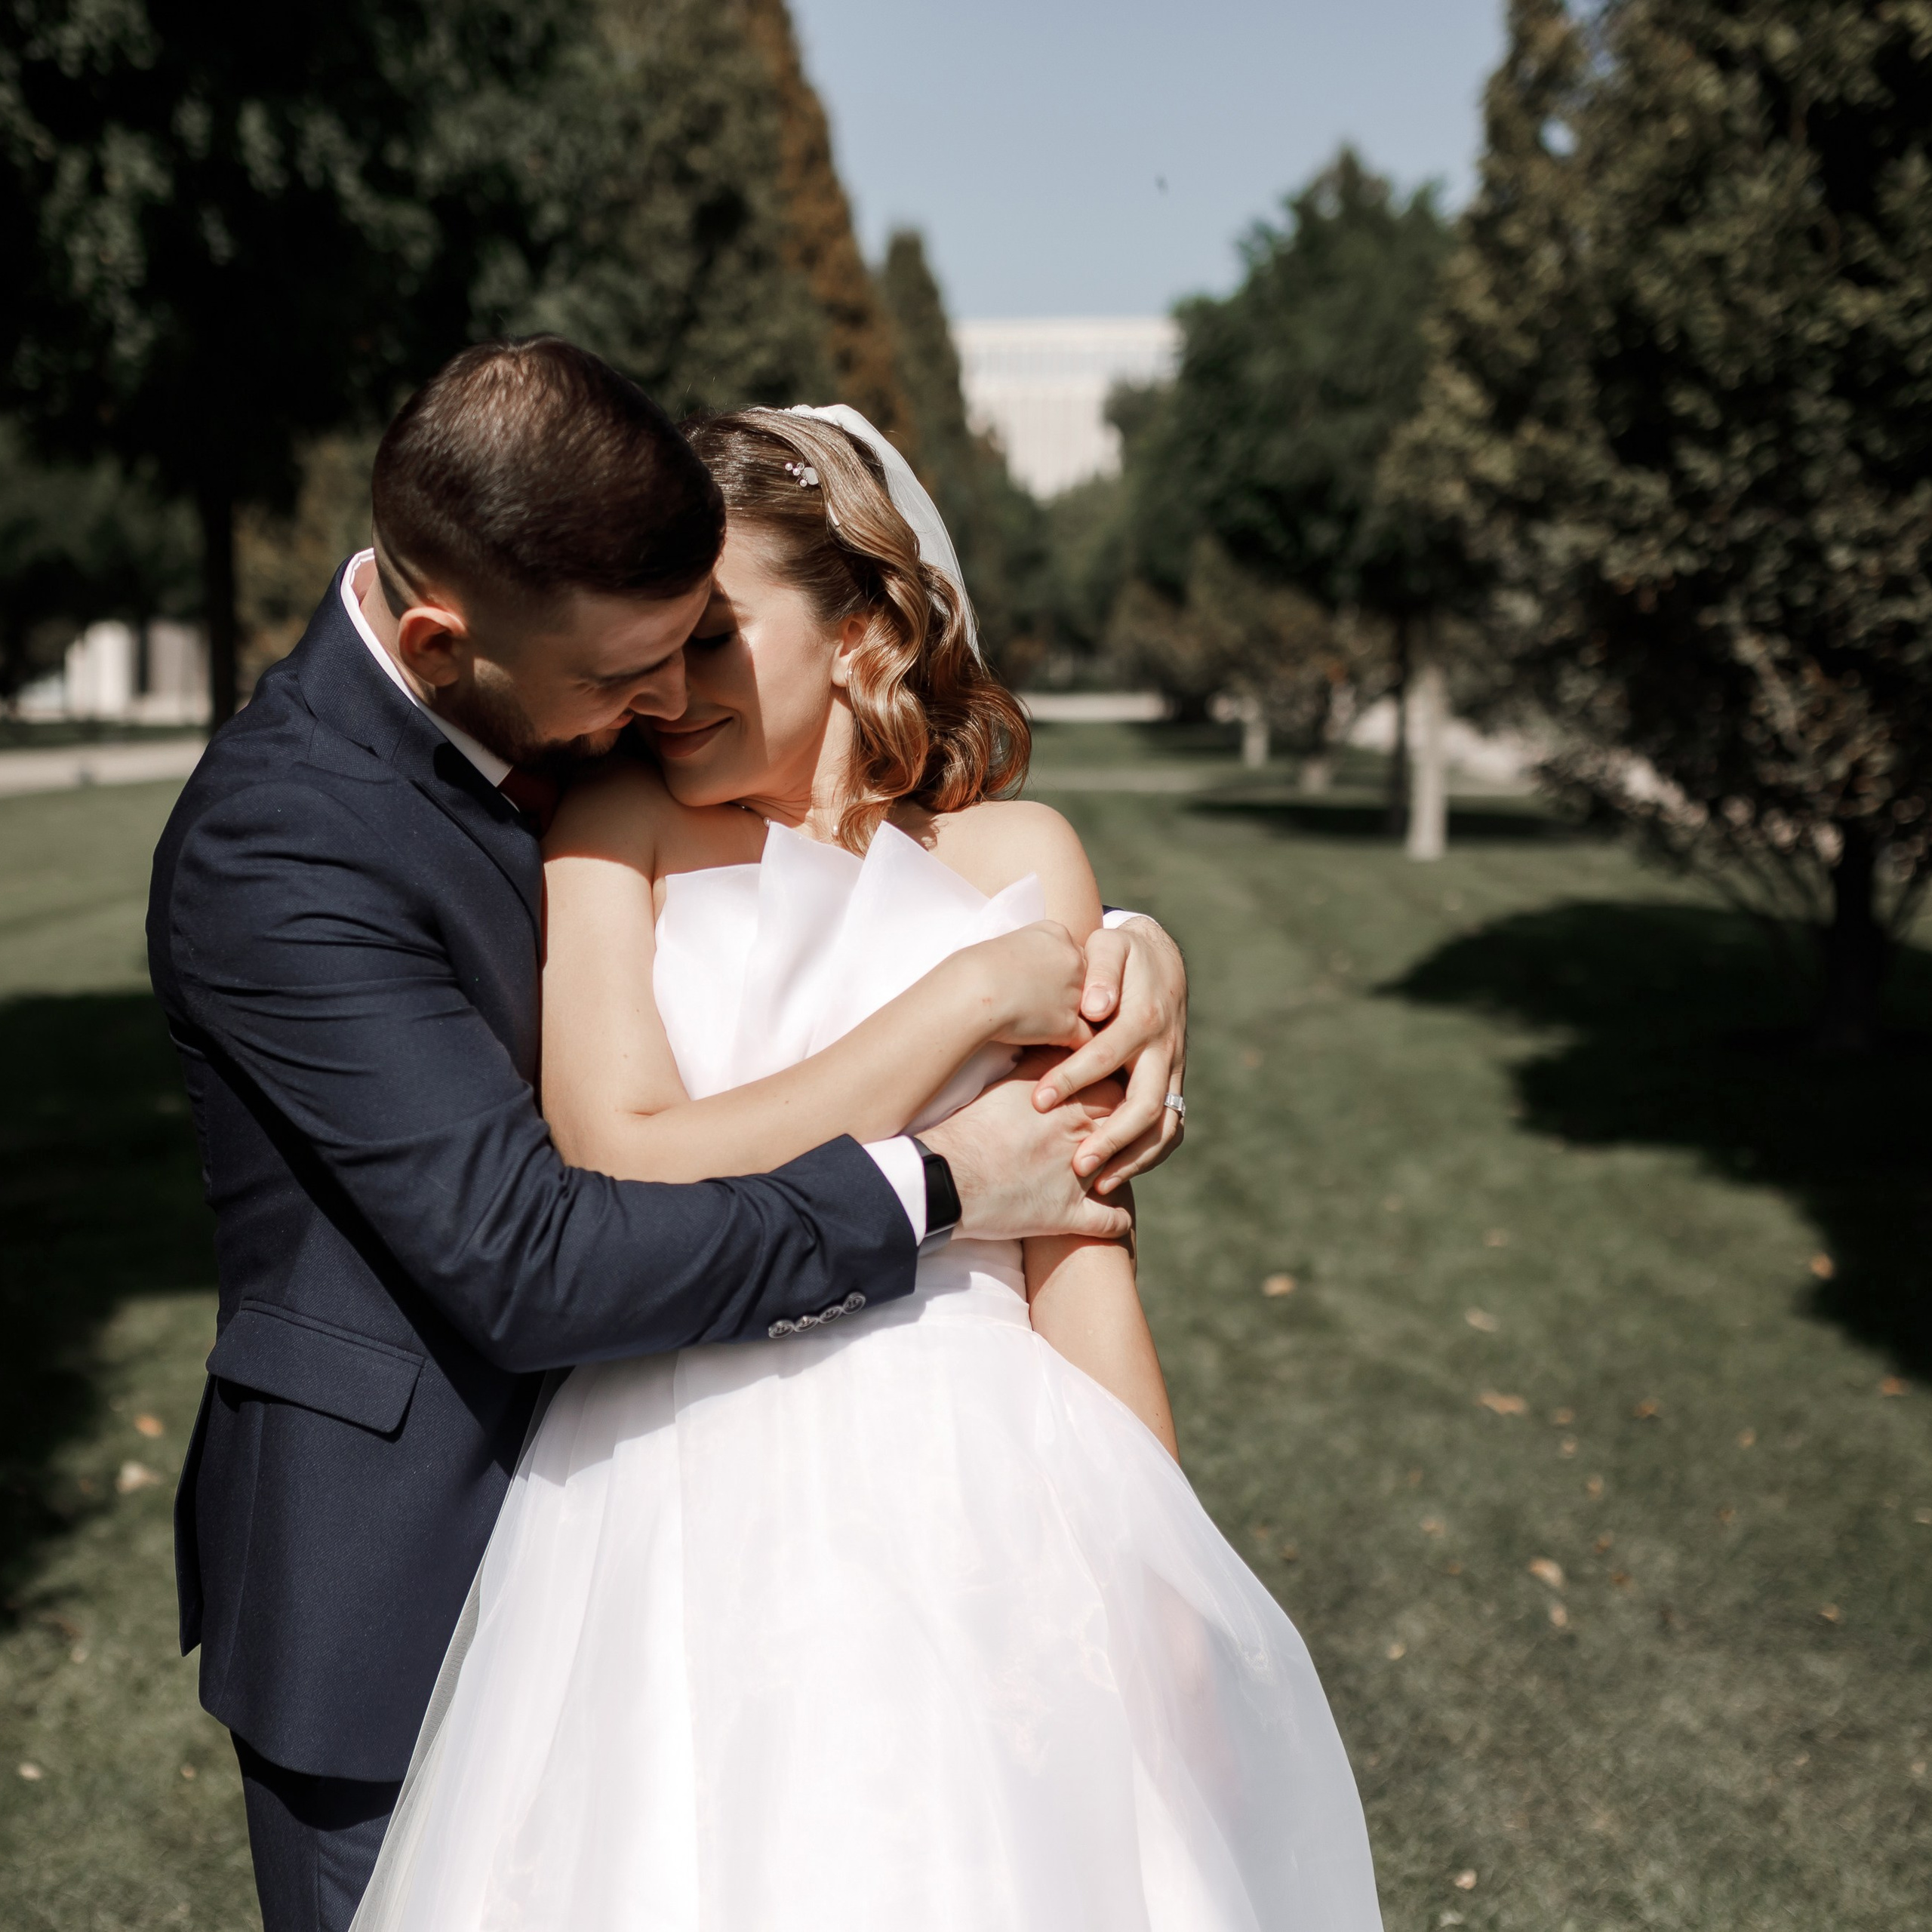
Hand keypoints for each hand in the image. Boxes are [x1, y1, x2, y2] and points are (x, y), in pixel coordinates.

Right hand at [921, 1053, 1132, 1241]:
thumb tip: (1059, 1045)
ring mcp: (1080, 1177)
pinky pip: (1110, 1221)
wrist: (945, 1174)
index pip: (1117, 1086)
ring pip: (1124, 1169)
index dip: (1117, 1088)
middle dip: (1128, 1124)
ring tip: (1121, 1166)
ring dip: (1125, 1168)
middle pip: (1128, 1124)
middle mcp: (1083, 1135)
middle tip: (1121, 1125)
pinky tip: (1116, 1217)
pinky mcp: (1068, 1214)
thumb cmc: (968, 1126)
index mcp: (1069, 1100)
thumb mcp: (1006, 1083)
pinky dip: (1116, 1221)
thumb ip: (1041, 1064)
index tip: (1114, 1090)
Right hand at [958, 920, 1092, 1046]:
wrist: (970, 990)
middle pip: (1086, 979)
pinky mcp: (1067, 1024)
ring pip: (1087, 1010)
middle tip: (1041, 1007)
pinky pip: (1084, 1039)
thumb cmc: (972, 968)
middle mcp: (1072, 959)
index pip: (1071, 955)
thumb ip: (1027, 953)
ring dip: (1071, 1021)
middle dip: (1070, 995)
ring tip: (1043, 1030)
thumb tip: (1025, 973)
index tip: (1037, 985)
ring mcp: (1074, 992)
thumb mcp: (1005, 944)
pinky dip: (1075, 1047)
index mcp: (1056, 934)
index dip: (1057, 973)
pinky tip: (1061, 1053)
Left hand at [1030, 917, 1186, 1192]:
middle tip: (1075, 1165)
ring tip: (1097, 1183)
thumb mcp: (1111, 947)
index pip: (1108, 1054)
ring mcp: (1175, 1069)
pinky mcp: (1174, 1083)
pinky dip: (1148, 1156)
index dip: (1073, 1078)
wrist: (1161, 956)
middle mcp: (1166, 1049)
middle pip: (1146, 1104)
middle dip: (1111, 1138)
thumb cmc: (1122, 952)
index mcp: (1145, 1016)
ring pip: (1166, 1125)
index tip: (1038, 1101)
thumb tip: (1094, 1006)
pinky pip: (1170, 1128)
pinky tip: (1116, 1175)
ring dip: (1134, 1158)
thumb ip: (1101, 971)